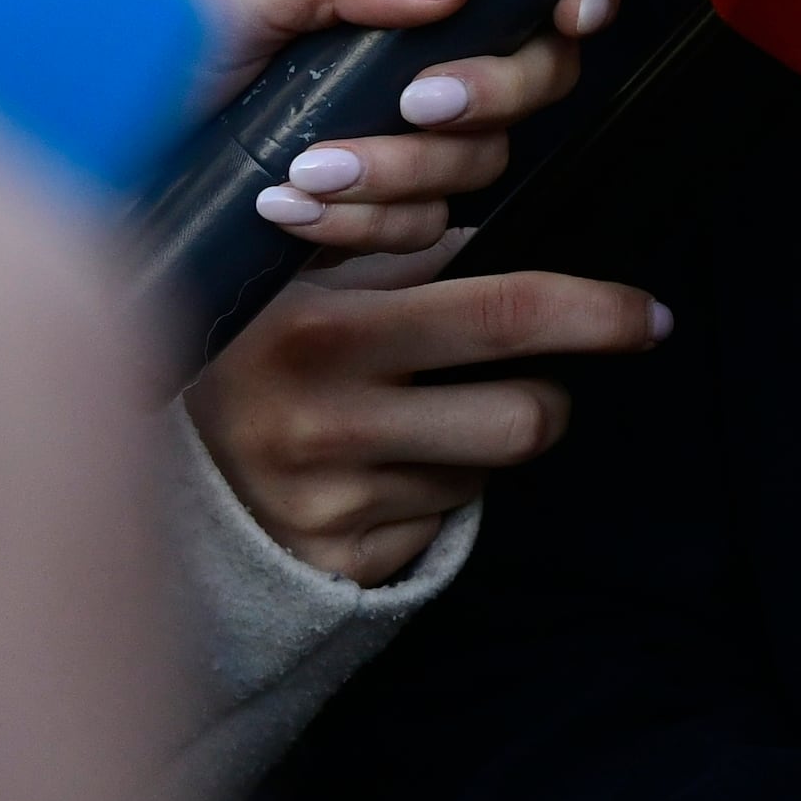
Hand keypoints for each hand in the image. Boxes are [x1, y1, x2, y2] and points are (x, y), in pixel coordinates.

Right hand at [182, 254, 665, 581]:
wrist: (153, 469)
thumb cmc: (254, 350)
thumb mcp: (305, 282)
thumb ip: (400, 255)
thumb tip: (526, 236)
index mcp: (318, 328)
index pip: (502, 311)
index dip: (595, 311)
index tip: (647, 313)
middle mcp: (325, 422)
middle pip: (526, 413)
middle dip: (567, 387)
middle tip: (593, 357)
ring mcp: (335, 504)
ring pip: (494, 469)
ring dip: (490, 436)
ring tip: (431, 411)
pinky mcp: (345, 563)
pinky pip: (447, 518)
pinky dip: (441, 487)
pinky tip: (389, 466)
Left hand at [190, 0, 616, 257]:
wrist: (101, 181)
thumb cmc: (156, 78)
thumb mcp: (238, 2)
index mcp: (400, 1)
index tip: (571, 12)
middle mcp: (423, 69)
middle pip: (532, 83)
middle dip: (485, 95)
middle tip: (415, 101)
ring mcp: (412, 149)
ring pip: (476, 164)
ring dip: (396, 170)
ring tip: (309, 168)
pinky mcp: (384, 220)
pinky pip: (418, 230)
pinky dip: (356, 224)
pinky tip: (293, 211)